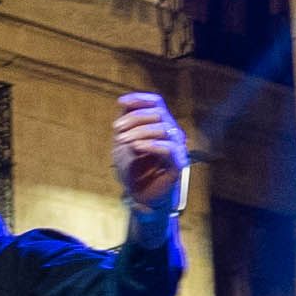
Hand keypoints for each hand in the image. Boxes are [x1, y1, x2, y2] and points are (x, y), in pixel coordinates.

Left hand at [114, 90, 192, 210]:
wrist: (138, 195)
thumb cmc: (133, 168)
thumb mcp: (123, 140)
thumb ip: (126, 122)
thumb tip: (124, 102)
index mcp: (161, 125)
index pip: (156, 103)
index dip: (140, 100)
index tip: (121, 103)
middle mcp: (172, 133)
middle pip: (158, 113)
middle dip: (135, 118)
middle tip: (117, 129)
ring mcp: (177, 148)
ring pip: (163, 128)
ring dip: (140, 131)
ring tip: (123, 140)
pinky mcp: (178, 163)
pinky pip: (169, 148)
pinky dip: (152, 145)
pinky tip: (136, 147)